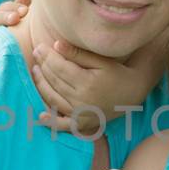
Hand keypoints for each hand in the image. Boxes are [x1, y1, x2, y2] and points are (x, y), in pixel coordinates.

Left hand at [32, 40, 150, 132]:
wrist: (133, 93)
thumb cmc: (117, 73)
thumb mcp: (100, 61)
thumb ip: (78, 54)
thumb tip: (56, 45)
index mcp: (87, 82)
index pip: (59, 67)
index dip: (47, 56)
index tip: (39, 46)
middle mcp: (82, 100)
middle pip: (54, 81)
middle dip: (43, 66)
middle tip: (36, 54)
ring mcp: (81, 114)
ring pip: (53, 98)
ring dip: (41, 85)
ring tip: (35, 70)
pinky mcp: (83, 123)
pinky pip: (64, 124)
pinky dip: (52, 122)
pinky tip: (40, 117)